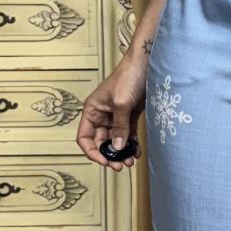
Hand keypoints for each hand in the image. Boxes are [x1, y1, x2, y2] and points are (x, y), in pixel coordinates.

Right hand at [75, 56, 146, 170]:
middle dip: (110, 155)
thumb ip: (119, 126)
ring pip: (115, 140)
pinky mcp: (129, 116)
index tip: (104, 161)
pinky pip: (128, 135)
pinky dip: (131, 144)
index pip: (84, 137)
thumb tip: (117, 147)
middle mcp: (101, 115)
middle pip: (100, 142)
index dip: (92, 151)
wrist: (146, 64)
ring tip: (130, 161)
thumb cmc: (128, 77)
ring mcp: (116, 116)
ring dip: (122, 152)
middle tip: (120, 165)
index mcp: (92, 111)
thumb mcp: (121, 103)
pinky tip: (136, 152)